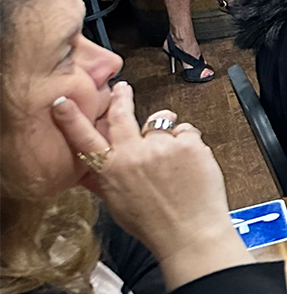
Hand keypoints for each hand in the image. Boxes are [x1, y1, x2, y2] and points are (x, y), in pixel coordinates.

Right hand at [51, 83, 248, 287]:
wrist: (190, 233)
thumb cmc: (153, 223)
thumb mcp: (117, 204)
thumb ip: (102, 181)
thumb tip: (84, 170)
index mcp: (112, 171)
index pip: (84, 140)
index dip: (71, 119)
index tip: (62, 101)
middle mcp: (134, 154)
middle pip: (123, 115)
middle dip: (122, 98)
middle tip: (123, 88)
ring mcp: (162, 146)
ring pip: (161, 123)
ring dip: (165, 134)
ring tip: (172, 158)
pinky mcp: (189, 143)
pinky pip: (186, 131)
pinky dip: (188, 144)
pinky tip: (189, 163)